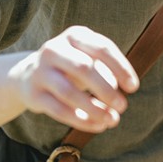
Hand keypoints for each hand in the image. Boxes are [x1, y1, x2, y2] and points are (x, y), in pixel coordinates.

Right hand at [10, 26, 138, 132]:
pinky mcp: (34, 94)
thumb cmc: (71, 67)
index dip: (120, 68)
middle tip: (123, 106)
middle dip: (106, 89)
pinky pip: (60, 111)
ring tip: (112, 120)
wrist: (30, 76)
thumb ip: (106, 70)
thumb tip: (120, 93)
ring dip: (94, 109)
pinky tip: (98, 126)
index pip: (102, 48)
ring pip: (69, 93)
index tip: (133, 87)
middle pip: (84, 68)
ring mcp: (40, 71)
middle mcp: (54, 49)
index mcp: (74, 35)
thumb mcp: (88, 58)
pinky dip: (82, 121)